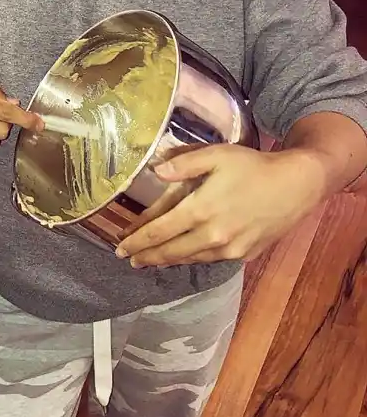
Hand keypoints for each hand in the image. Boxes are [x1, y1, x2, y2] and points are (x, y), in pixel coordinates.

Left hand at [116, 144, 326, 268]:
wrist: (296, 185)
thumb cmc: (253, 166)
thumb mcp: (216, 155)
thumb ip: (184, 164)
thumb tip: (155, 171)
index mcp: (200, 210)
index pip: (159, 231)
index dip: (137, 241)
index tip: (120, 248)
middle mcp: (212, 235)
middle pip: (170, 251)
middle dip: (146, 256)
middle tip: (129, 259)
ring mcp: (230, 249)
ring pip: (189, 259)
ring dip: (167, 260)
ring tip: (150, 260)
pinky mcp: (244, 254)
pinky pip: (209, 259)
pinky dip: (191, 258)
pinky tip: (183, 256)